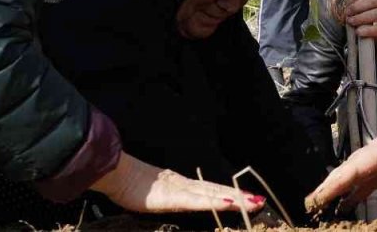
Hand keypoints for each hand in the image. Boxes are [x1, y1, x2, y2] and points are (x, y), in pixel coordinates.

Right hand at [91, 151, 262, 213]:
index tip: (248, 198)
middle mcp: (186, 186)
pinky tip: (230, 203)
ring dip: (235, 198)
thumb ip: (167, 197)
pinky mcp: (174, 197)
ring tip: (254, 202)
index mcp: (182, 187)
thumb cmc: (129, 185)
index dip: (230, 194)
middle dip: (241, 197)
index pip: (211, 191)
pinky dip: (215, 202)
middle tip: (261, 201)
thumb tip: (172, 199)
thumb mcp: (152, 195)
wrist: (115, 173)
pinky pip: (198, 201)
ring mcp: (181, 190)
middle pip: (218, 191)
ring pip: (213, 195)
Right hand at [306, 110, 376, 213]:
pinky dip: (354, 192)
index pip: (355, 167)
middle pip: (348, 170)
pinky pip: (366, 181)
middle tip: (311, 202)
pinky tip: (345, 204)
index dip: (336, 182)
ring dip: (337, 189)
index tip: (320, 195)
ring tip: (321, 204)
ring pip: (354, 175)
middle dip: (329, 185)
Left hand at [346, 0, 376, 48]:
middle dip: (356, 6)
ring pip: (375, 13)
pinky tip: (360, 32)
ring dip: (360, 18)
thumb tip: (350, 6)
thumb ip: (374, 2)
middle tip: (347, 13)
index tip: (349, 0)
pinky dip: (368, 30)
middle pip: (372, 0)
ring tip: (351, 21)